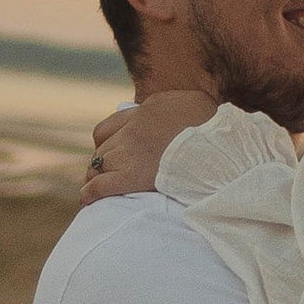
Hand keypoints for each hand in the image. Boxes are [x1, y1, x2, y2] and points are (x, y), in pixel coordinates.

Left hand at [80, 89, 217, 204]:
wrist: (216, 144)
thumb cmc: (213, 124)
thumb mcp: (194, 101)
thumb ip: (175, 106)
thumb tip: (174, 112)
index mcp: (145, 110)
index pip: (111, 126)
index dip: (107, 142)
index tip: (112, 153)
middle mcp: (132, 129)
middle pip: (102, 148)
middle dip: (102, 162)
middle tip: (106, 177)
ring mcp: (128, 152)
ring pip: (97, 165)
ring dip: (95, 177)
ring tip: (94, 190)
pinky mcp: (129, 176)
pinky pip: (98, 186)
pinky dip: (89, 194)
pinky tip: (86, 201)